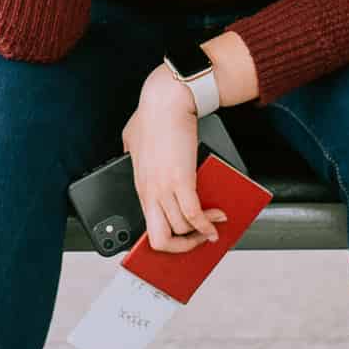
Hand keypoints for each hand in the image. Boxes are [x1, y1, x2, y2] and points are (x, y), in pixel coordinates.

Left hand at [122, 66, 228, 254]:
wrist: (166, 101)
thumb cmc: (151, 115)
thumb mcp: (131, 139)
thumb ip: (132, 153)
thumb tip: (133, 156)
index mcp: (140, 186)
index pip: (148, 229)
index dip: (167, 242)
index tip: (182, 240)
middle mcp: (150, 192)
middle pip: (161, 240)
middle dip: (183, 248)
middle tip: (197, 241)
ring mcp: (164, 188)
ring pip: (182, 229)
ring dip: (202, 232)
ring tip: (214, 225)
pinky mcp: (181, 179)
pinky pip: (194, 214)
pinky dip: (207, 223)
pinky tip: (217, 220)